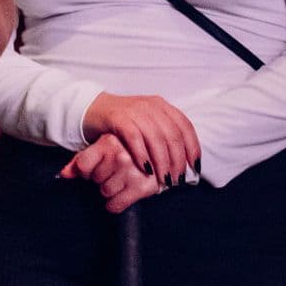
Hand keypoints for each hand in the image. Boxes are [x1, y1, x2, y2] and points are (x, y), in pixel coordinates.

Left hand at [61, 133, 159, 213]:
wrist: (162, 158)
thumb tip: (63, 175)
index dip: (87, 170)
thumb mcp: (102, 149)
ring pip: (105, 192)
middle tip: (116, 172)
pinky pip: (115, 205)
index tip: (97, 167)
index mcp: (109, 142)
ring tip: (123, 180)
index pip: (82, 165)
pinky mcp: (143, 187)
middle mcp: (121, 156)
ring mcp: (133, 172)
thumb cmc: (127, 153)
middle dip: (102, 178)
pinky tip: (123, 194)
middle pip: (95, 179)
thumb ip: (80, 161)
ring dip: (111, 190)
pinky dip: (115, 204)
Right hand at [80, 92, 201, 184]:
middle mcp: (151, 106)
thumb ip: (163, 136)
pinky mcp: (118, 117)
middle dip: (177, 161)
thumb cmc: (121, 123)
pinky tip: (145, 168)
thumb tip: (184, 162)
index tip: (194, 167)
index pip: (185, 127)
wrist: (91, 109)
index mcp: (162, 106)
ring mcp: (134, 110)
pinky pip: (135, 138)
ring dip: (162, 162)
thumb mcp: (146, 124)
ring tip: (163, 179)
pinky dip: (142, 155)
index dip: (193, 148)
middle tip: (176, 179)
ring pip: (156, 139)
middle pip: (172, 135)